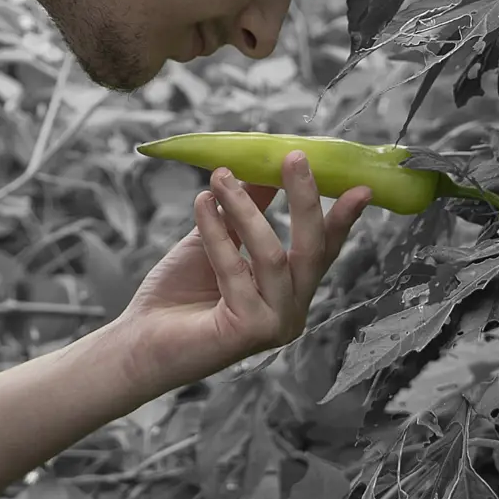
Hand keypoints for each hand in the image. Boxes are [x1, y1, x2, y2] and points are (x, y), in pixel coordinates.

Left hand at [116, 153, 369, 393]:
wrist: (138, 340)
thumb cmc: (180, 293)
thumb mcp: (218, 240)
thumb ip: (246, 211)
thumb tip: (265, 171)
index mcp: (291, 292)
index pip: (322, 250)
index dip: (341, 218)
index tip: (360, 186)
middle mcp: (291, 311)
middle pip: (311, 251)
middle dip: (305, 200)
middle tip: (295, 158)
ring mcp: (275, 324)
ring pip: (272, 256)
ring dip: (246, 209)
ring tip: (221, 176)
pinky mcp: (250, 332)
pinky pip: (235, 270)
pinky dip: (217, 233)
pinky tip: (203, 204)